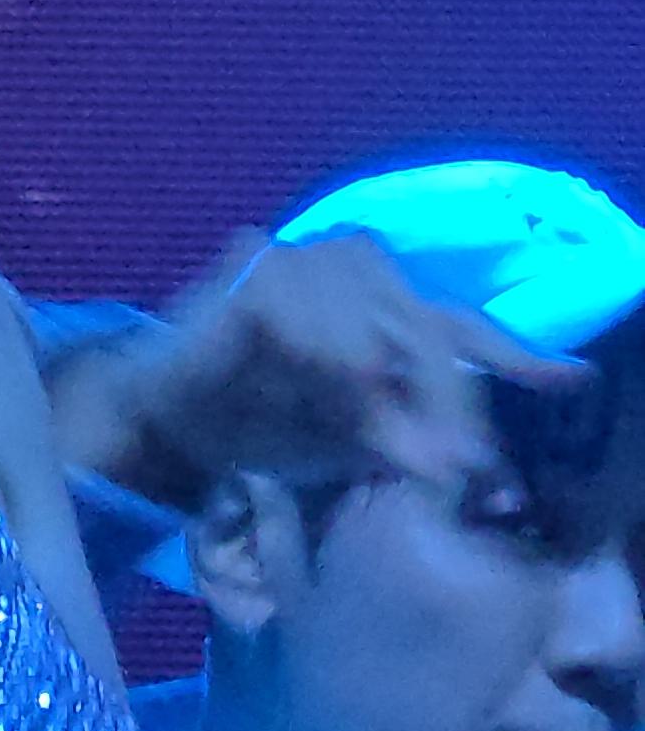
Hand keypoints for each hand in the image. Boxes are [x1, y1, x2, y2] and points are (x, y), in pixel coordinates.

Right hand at [82, 225, 585, 515]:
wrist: (158, 417)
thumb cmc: (253, 423)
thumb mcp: (345, 441)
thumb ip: (405, 442)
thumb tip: (471, 475)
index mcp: (383, 303)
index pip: (461, 327)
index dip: (516, 356)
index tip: (572, 383)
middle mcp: (355, 266)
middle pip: (426, 325)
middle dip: (444, 400)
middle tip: (453, 465)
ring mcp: (304, 255)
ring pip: (375, 313)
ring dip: (381, 379)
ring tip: (374, 428)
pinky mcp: (253, 259)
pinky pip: (307, 303)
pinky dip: (325, 349)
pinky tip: (330, 383)